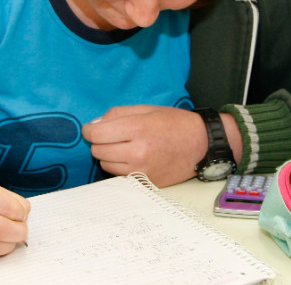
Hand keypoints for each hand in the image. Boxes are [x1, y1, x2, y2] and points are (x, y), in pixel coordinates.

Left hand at [82, 105, 208, 186]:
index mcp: (138, 129)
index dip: (89, 130)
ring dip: (108, 156)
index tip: (90, 129)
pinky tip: (132, 158)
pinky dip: (120, 167)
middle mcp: (138, 152)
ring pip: (106, 165)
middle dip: (99, 142)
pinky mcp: (146, 182)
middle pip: (98, 151)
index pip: (97, 134)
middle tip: (110, 136)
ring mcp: (143, 170)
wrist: (201, 144)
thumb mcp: (146, 109)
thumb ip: (117, 114)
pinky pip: (120, 176)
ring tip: (124, 147)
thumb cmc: (174, 122)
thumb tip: (93, 125)